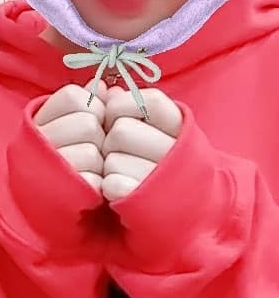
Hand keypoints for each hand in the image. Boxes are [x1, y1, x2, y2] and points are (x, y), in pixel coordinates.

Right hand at [34, 80, 108, 191]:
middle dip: (97, 137)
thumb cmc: (64, 156)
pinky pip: (93, 180)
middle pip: (87, 124)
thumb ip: (89, 101)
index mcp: (37, 118)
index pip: (73, 96)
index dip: (92, 107)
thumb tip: (106, 88)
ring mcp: (44, 167)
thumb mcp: (70, 123)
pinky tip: (88, 184)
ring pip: (90, 152)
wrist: (42, 201)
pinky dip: (97, 183)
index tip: (91, 120)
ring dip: (98, 162)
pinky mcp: (59, 193)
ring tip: (89, 168)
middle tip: (91, 148)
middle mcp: (35, 140)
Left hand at [101, 86, 181, 201]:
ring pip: (112, 160)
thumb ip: (130, 105)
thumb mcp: (157, 129)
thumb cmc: (163, 162)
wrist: (196, 208)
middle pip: (121, 131)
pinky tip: (122, 188)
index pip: (147, 101)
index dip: (122, 106)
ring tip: (124, 172)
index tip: (120, 119)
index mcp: (182, 127)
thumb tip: (101, 88)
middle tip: (121, 151)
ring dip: (109, 166)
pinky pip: (111, 184)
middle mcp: (179, 152)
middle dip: (111, 140)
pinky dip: (110, 186)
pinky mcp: (148, 203)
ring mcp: (164, 179)